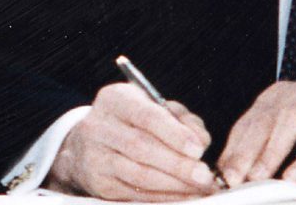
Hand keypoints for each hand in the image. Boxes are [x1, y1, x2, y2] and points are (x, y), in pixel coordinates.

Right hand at [43, 82, 219, 200]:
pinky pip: (134, 194)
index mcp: (115, 99)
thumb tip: (200, 142)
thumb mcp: (156, 109)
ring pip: (138, 174)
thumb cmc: (133, 122)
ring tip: (199, 187)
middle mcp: (99, 125)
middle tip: (205, 175)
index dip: (174, 134)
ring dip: (174, 185)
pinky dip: (163, 197)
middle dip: (178, 164)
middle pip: (141, 148)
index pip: (146, 115)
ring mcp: (94, 155)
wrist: (90, 144)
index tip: (198, 149)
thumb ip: (182, 120)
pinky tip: (183, 195)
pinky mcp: (98, 182)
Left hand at [218, 81, 295, 185]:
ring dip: (270, 153)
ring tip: (257, 178)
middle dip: (243, 154)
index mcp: (281, 96)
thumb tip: (238, 175)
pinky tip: (293, 178)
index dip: (231, 150)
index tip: (217, 176)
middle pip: (263, 121)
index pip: (247, 123)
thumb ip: (270, 143)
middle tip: (231, 181)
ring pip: (289, 123)